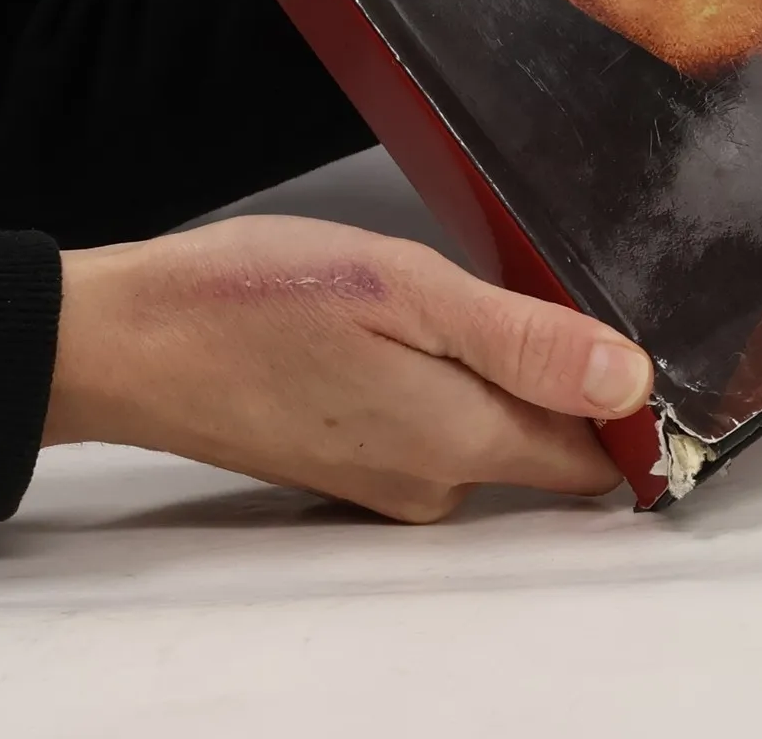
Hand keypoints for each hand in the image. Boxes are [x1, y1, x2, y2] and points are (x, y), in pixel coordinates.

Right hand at [42, 215, 652, 522]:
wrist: (128, 340)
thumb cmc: (256, 299)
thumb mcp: (405, 291)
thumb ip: (524, 341)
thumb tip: (630, 381)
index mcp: (459, 441)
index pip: (595, 457)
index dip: (632, 401)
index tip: (633, 324)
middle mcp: (434, 483)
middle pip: (549, 444)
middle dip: (565, 373)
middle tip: (532, 279)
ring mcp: (387, 479)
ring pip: (491, 430)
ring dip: (499, 366)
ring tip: (458, 289)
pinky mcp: (351, 459)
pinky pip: (437, 425)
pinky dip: (444, 375)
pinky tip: (407, 321)